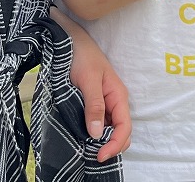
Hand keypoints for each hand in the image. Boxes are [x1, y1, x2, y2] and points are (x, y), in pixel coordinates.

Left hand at [54, 9, 130, 161]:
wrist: (70, 40)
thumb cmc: (82, 56)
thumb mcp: (88, 80)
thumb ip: (94, 106)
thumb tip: (96, 134)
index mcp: (118, 95)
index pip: (124, 127)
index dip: (115, 144)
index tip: (99, 155)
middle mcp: (114, 102)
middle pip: (120, 131)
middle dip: (110, 146)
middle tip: (91, 155)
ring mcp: (104, 103)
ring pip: (108, 129)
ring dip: (100, 141)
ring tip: (85, 149)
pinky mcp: (92, 103)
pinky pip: (97, 123)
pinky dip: (92, 133)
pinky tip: (81, 136)